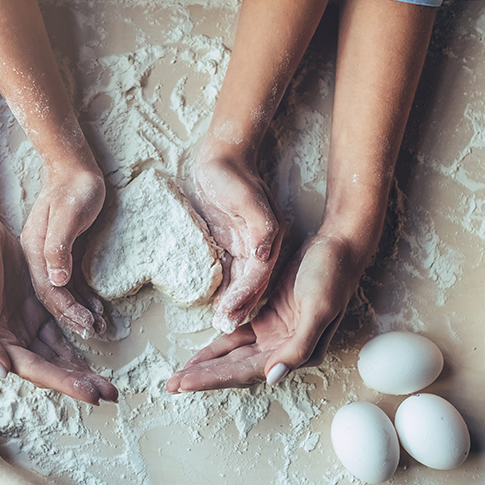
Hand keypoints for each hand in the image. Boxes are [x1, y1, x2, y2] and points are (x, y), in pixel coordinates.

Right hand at [0, 208, 117, 403]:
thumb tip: (2, 372)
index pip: (37, 370)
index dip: (64, 383)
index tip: (91, 394)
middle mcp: (11, 338)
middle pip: (51, 367)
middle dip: (79, 381)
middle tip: (109, 392)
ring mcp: (24, 321)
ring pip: (57, 352)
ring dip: (79, 366)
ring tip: (105, 380)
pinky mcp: (35, 304)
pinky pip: (59, 328)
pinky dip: (75, 339)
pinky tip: (93, 347)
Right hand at [20, 164, 107, 337]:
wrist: (73, 167)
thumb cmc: (72, 188)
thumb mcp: (66, 215)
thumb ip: (58, 247)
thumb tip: (58, 280)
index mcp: (34, 252)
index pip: (48, 291)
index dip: (65, 311)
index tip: (84, 328)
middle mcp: (39, 259)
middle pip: (52, 297)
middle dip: (71, 321)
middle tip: (92, 336)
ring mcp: (50, 258)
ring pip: (63, 295)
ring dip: (78, 312)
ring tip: (97, 327)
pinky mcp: (64, 255)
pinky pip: (72, 283)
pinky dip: (83, 298)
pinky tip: (95, 309)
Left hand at [165, 233, 367, 392]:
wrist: (339, 246)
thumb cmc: (332, 275)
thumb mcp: (318, 309)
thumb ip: (298, 346)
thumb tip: (273, 377)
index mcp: (298, 353)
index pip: (248, 372)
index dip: (215, 379)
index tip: (185, 383)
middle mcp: (285, 350)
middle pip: (237, 370)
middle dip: (205, 378)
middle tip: (171, 385)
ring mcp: (275, 335)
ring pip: (234, 357)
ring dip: (209, 366)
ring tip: (180, 377)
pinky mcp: (269, 319)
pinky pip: (238, 337)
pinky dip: (218, 346)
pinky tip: (200, 354)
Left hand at [192, 153, 283, 333]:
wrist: (223, 156)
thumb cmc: (233, 176)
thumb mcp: (249, 198)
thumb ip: (260, 227)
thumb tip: (264, 254)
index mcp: (268, 238)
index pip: (259, 274)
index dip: (246, 295)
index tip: (230, 313)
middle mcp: (261, 246)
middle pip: (252, 284)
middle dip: (240, 306)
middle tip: (225, 327)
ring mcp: (247, 246)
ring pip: (242, 282)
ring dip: (233, 303)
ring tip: (221, 323)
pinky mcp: (232, 243)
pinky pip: (231, 272)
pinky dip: (225, 289)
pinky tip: (216, 304)